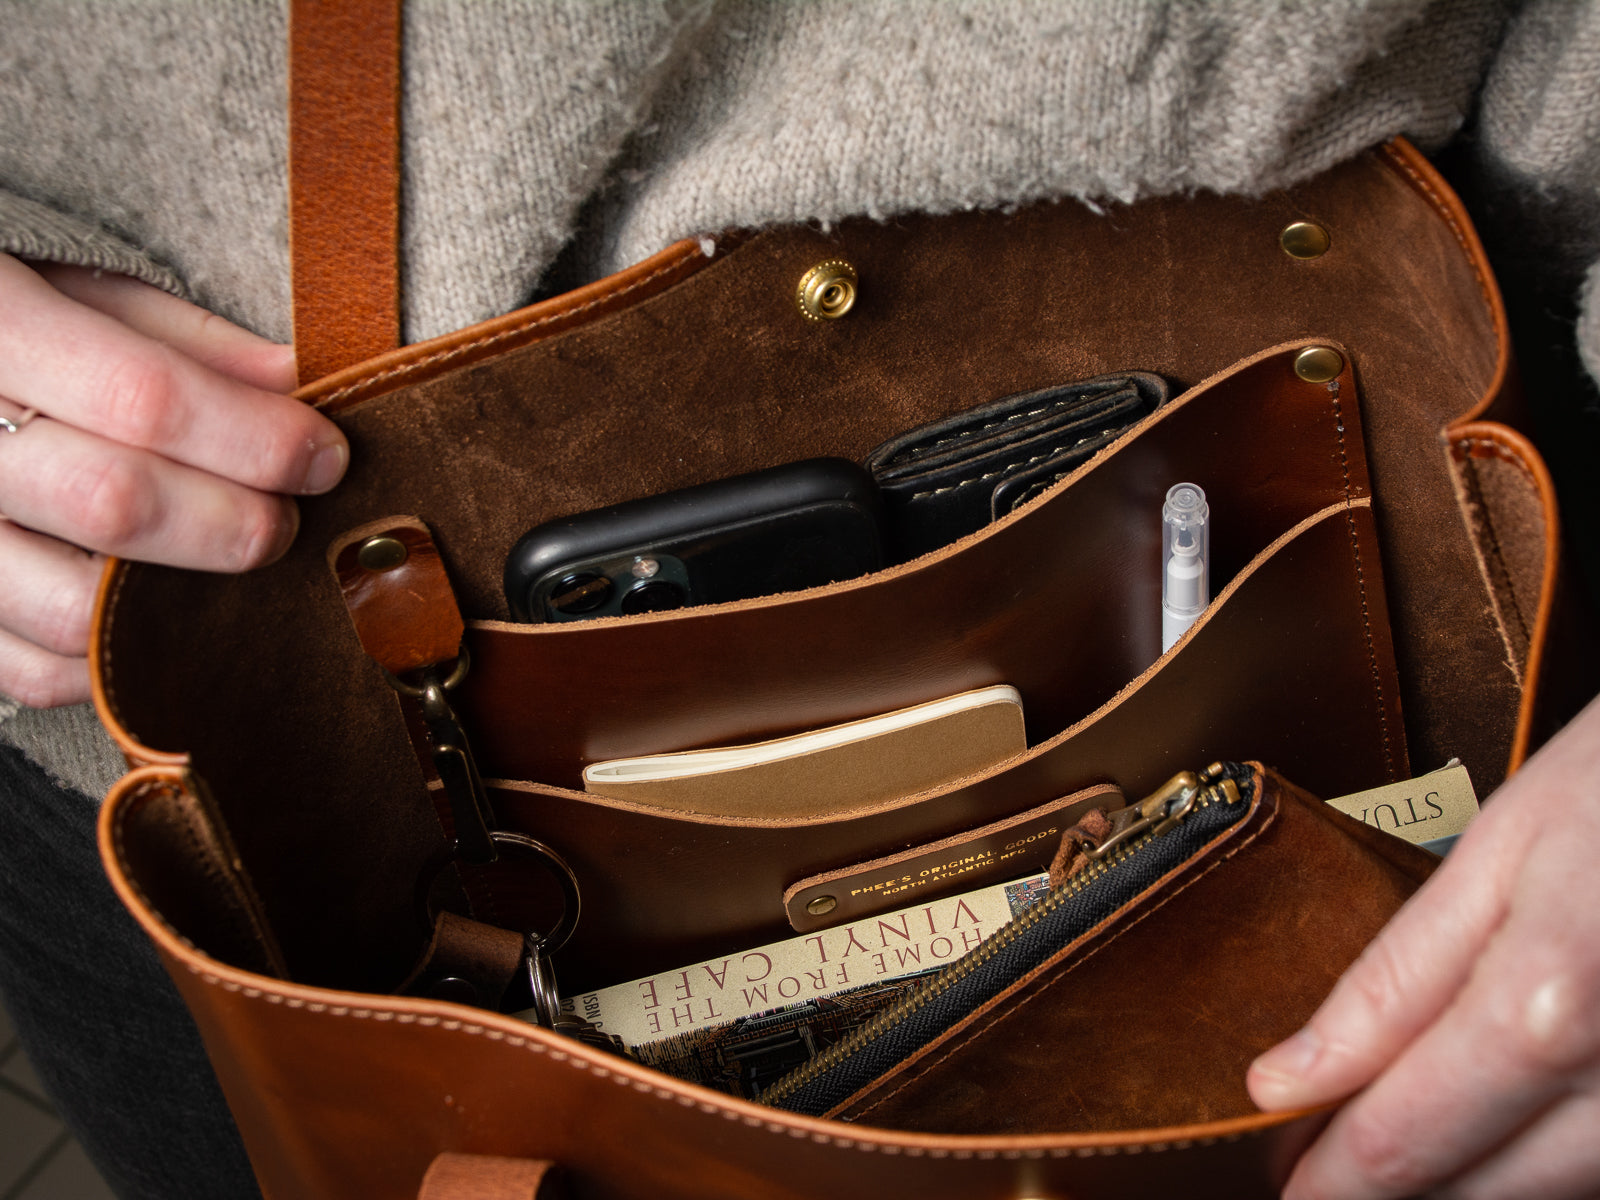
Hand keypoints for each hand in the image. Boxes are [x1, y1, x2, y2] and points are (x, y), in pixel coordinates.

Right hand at [0, 255, 347, 706]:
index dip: (256, 437)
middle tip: (288, 521)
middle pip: (115, 504)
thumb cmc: (10, 322)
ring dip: (184, 604)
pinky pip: (35, 670)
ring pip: (74, 609)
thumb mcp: (82, 295)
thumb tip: (298, 385)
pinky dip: (116, 661)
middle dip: (235, 523)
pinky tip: (163, 617)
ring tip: (230, 570)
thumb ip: (187, 342)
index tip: (324, 456)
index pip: (144, 398)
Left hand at [1249, 693, 1599, 1198]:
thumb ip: (1392, 978)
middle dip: (1383, 1192)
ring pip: (1555, 1195)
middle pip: (1480, 1196)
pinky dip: (1548, 1161)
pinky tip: (1495, 1123)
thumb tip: (1286, 1077)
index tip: (1276, 1178)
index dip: (1324, 1178)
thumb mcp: (1498, 851)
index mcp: (1549, 1006)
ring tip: (1395, 1142)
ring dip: (1468, 1184)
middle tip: (1315, 1166)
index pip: (1403, 1143)